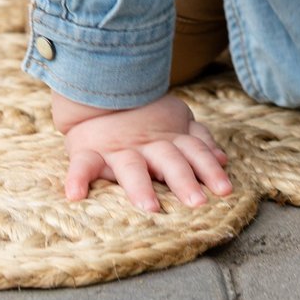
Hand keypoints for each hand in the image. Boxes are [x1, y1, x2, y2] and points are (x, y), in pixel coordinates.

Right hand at [50, 90, 234, 212]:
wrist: (99, 93)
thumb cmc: (145, 115)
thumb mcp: (177, 121)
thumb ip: (199, 140)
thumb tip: (224, 159)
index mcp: (169, 139)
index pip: (194, 152)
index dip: (209, 169)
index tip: (224, 190)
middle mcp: (147, 145)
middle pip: (169, 161)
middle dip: (183, 180)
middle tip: (197, 202)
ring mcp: (118, 149)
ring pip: (131, 167)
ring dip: (140, 186)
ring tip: (149, 206)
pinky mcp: (88, 153)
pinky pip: (82, 165)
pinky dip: (77, 178)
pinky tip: (75, 195)